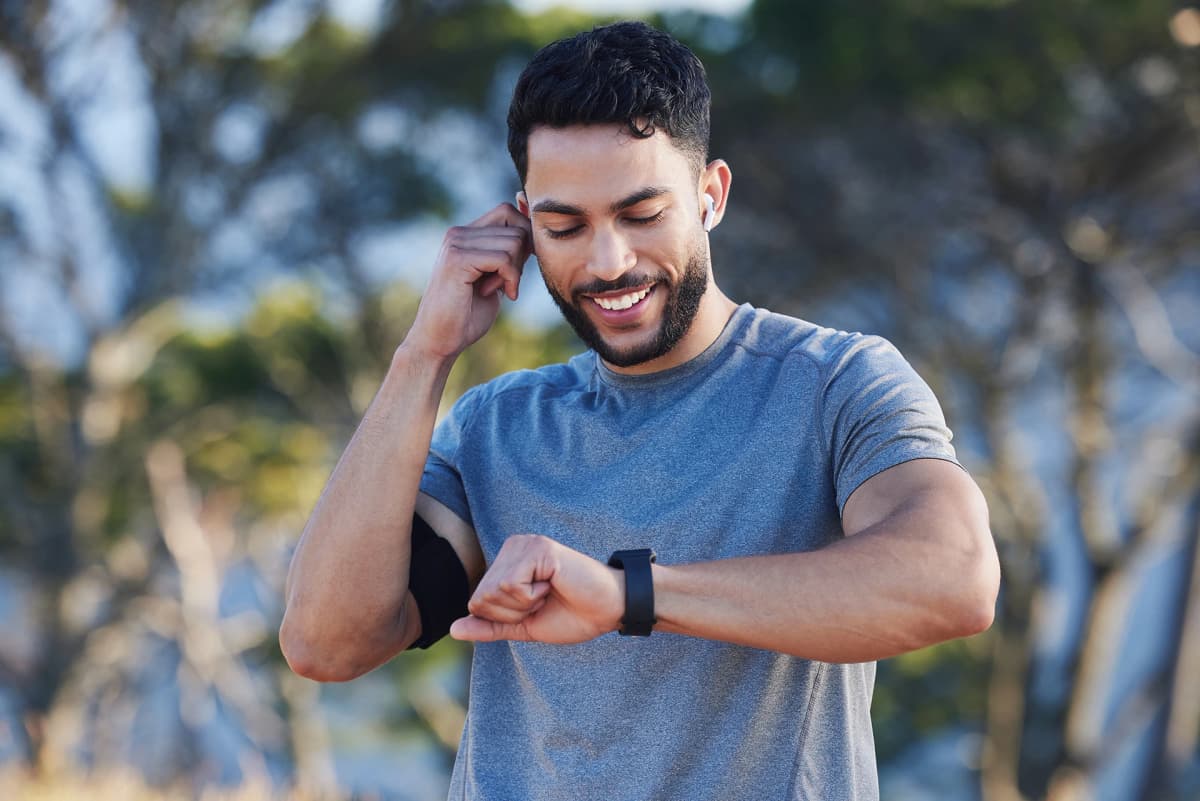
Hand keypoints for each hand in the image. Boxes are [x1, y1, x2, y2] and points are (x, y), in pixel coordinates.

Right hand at [405, 203, 532, 360]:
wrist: (439, 340)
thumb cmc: (467, 314)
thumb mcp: (495, 277)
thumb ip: (509, 253)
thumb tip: (534, 228)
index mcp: (465, 234)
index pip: (507, 212)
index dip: (524, 235)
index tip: (520, 266)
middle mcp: (458, 233)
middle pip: (516, 225)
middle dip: (522, 257)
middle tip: (507, 283)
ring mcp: (455, 243)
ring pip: (513, 242)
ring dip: (515, 271)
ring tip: (497, 290)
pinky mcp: (457, 259)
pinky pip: (503, 258)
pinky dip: (510, 278)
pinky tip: (498, 294)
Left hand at [450, 535, 624, 644]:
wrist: (609, 610)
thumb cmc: (572, 614)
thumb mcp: (523, 626)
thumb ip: (489, 626)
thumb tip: (453, 629)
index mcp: (506, 562)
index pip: (476, 602)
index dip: (505, 618)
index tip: (536, 607)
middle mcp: (512, 547)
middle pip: (481, 598)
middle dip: (512, 613)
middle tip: (544, 601)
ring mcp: (525, 544)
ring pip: (494, 592)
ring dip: (524, 605)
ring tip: (549, 592)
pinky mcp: (538, 548)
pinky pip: (510, 585)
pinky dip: (531, 597)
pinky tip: (553, 584)